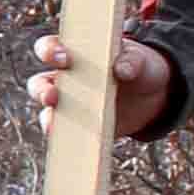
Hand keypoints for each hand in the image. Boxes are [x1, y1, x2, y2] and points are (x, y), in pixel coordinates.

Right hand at [27, 24, 179, 142]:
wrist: (153, 94)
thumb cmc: (139, 67)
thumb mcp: (139, 58)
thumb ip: (131, 60)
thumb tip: (121, 70)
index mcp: (73, 54)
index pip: (49, 49)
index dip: (49, 51)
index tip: (63, 58)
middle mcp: (64, 80)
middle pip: (39, 84)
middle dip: (42, 90)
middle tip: (52, 95)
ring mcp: (71, 106)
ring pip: (47, 113)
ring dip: (48, 119)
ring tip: (55, 123)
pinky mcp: (81, 128)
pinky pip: (67, 137)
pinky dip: (68, 142)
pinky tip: (75, 145)